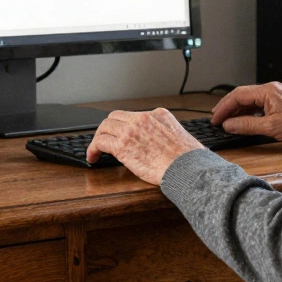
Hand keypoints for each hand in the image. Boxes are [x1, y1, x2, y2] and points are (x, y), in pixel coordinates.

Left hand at [86, 108, 204, 184]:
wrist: (187, 167)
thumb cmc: (187, 158)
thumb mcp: (178, 135)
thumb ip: (165, 133)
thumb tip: (160, 144)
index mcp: (158, 114)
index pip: (133, 115)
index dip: (123, 125)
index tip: (120, 134)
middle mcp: (143, 118)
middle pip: (115, 117)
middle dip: (108, 129)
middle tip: (105, 140)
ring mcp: (131, 130)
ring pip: (105, 127)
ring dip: (98, 138)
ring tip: (96, 150)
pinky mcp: (122, 145)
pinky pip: (100, 142)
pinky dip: (93, 148)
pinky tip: (93, 157)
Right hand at [210, 82, 281, 143]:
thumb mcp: (271, 127)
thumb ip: (247, 125)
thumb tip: (229, 125)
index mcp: (267, 91)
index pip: (238, 95)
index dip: (224, 107)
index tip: (216, 118)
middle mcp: (270, 90)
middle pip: (242, 96)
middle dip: (228, 107)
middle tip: (217, 119)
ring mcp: (276, 95)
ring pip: (250, 100)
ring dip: (238, 110)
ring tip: (228, 121)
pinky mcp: (280, 102)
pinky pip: (259, 104)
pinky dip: (249, 112)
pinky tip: (245, 121)